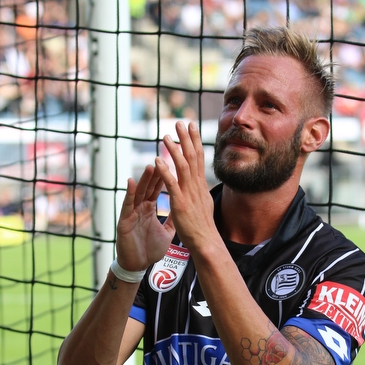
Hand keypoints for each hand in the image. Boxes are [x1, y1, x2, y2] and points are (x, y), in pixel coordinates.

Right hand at [116, 165, 174, 270]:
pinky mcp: (124, 221)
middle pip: (148, 187)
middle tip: (164, 157)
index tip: (171, 163)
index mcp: (149, 209)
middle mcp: (139, 208)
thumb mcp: (166, 233)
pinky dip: (129, 193)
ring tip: (151, 166)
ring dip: (144, 180)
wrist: (137, 266)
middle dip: (156, 173)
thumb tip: (182, 210)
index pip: (157, 189)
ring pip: (138, 193)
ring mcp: (131, 213)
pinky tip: (131, 182)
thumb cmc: (149, 250)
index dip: (163, 177)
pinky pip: (127, 205)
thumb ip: (172, 220)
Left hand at [155, 121, 217, 252]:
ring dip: (174, 151)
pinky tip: (158, 161)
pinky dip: (165, 172)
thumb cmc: (203, 226)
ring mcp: (189, 194)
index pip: (199, 158)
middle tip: (180, 122)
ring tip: (165, 137)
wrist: (206, 242)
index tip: (192, 126)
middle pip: (192, 157)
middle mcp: (196, 186)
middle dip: (186, 139)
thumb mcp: (204, 203)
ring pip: (183, 167)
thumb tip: (201, 183)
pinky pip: (172, 185)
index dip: (195, 141)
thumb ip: (200, 191)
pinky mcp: (180, 204)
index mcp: (200, 185)